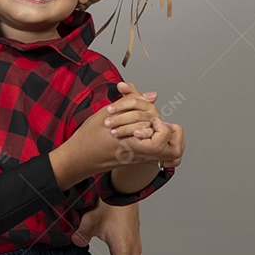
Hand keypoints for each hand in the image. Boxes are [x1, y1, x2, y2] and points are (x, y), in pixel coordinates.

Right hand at [49, 106, 175, 188]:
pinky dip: (163, 146)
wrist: (79, 158)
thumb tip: (153, 95)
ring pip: (170, 158)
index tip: (155, 120)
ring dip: (172, 142)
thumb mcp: (107, 114)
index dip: (163, 130)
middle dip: (176, 137)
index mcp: (133, 146)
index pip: (161, 143)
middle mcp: (141, 156)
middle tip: (163, 124)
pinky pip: (161, 158)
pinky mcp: (138, 159)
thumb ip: (131, 103)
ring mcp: (141, 159)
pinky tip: (154, 133)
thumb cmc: (89, 137)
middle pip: (174, 154)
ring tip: (161, 127)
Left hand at [104, 84, 161, 139]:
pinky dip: (138, 135)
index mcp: (146, 103)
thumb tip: (121, 84)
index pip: (133, 101)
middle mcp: (153, 113)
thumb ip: (127, 93)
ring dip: (124, 129)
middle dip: (119, 119)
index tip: (108, 110)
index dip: (120, 105)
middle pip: (136, 114)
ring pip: (139, 125)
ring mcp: (154, 124)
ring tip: (112, 132)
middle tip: (106, 123)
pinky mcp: (153, 135)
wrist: (136, 133)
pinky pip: (147, 135)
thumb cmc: (131, 117)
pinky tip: (129, 136)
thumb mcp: (129, 104)